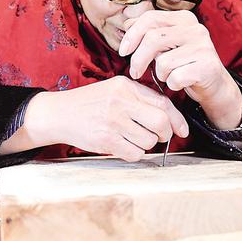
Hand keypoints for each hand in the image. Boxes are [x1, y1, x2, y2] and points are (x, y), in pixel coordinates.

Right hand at [24, 76, 188, 161]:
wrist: (59, 113)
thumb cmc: (89, 103)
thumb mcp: (113, 90)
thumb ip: (138, 98)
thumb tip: (169, 117)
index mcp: (125, 86)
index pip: (163, 102)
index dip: (177, 119)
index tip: (182, 130)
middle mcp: (121, 102)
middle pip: (161, 122)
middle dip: (165, 134)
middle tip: (158, 137)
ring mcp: (113, 122)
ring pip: (148, 141)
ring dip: (146, 145)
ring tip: (131, 139)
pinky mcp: (105, 140)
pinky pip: (134, 153)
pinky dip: (133, 153)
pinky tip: (123, 146)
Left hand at [118, 10, 241, 128]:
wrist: (214, 85)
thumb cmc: (184, 64)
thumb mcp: (166, 45)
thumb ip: (149, 33)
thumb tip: (126, 25)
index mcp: (184, 18)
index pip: (150, 18)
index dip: (132, 35)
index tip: (123, 51)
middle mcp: (196, 29)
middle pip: (153, 39)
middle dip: (138, 59)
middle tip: (134, 72)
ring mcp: (204, 47)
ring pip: (163, 62)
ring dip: (160, 74)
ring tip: (168, 75)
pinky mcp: (208, 66)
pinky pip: (175, 78)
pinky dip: (172, 84)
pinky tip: (180, 82)